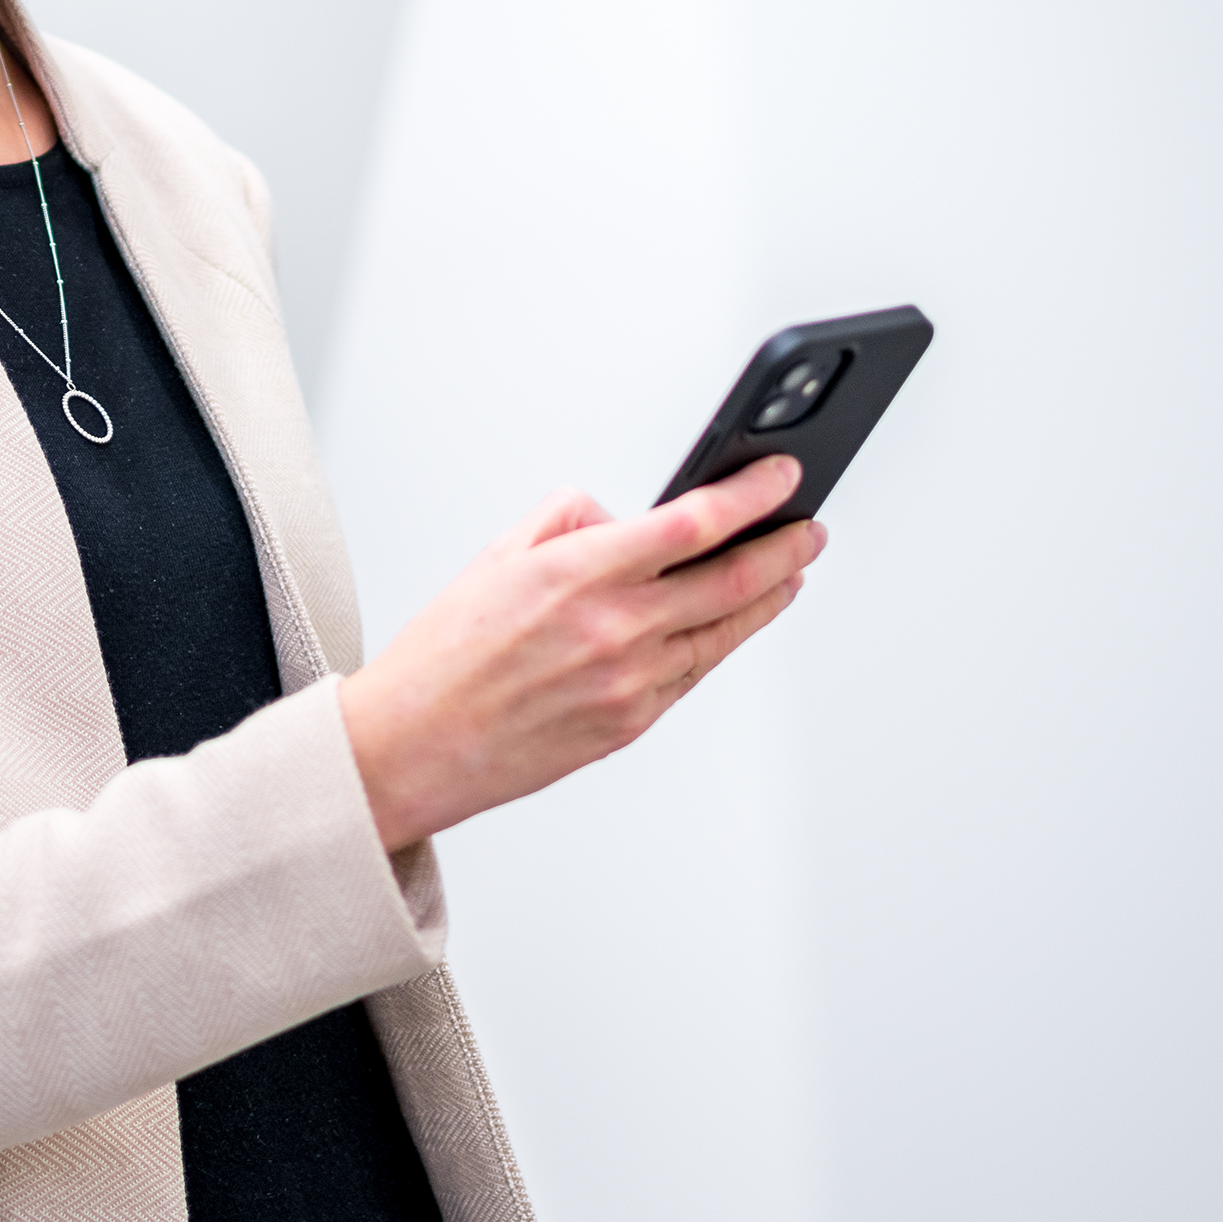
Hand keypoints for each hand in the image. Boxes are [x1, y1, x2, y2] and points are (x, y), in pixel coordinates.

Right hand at [338, 459, 821, 853]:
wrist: (415, 745)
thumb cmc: (445, 654)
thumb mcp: (498, 557)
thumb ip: (567, 522)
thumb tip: (620, 518)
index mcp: (578, 574)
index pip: (692, 523)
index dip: (750, 496)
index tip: (780, 476)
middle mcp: (615, 629)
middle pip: (733, 581)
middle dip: (784, 548)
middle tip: (807, 527)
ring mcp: (630, 683)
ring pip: (724, 631)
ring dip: (768, 597)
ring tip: (789, 572)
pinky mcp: (631, 724)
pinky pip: (694, 673)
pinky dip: (722, 641)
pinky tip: (733, 624)